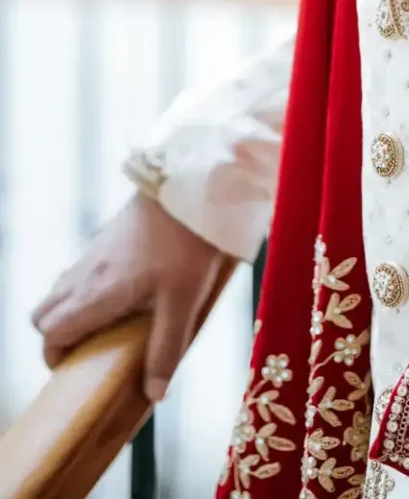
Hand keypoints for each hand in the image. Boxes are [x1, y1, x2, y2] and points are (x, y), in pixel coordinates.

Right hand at [31, 192, 223, 403]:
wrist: (192, 185)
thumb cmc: (188, 244)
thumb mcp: (184, 302)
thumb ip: (166, 349)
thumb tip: (153, 395)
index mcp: (97, 293)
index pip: (50, 332)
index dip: (54, 356)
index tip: (77, 367)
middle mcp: (86, 272)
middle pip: (45, 312)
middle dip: (56, 336)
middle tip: (90, 348)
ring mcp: (94, 250)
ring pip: (61, 288)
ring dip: (71, 310)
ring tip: (108, 321)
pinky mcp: (107, 234)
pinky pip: (80, 269)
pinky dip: (86, 287)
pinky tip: (124, 287)